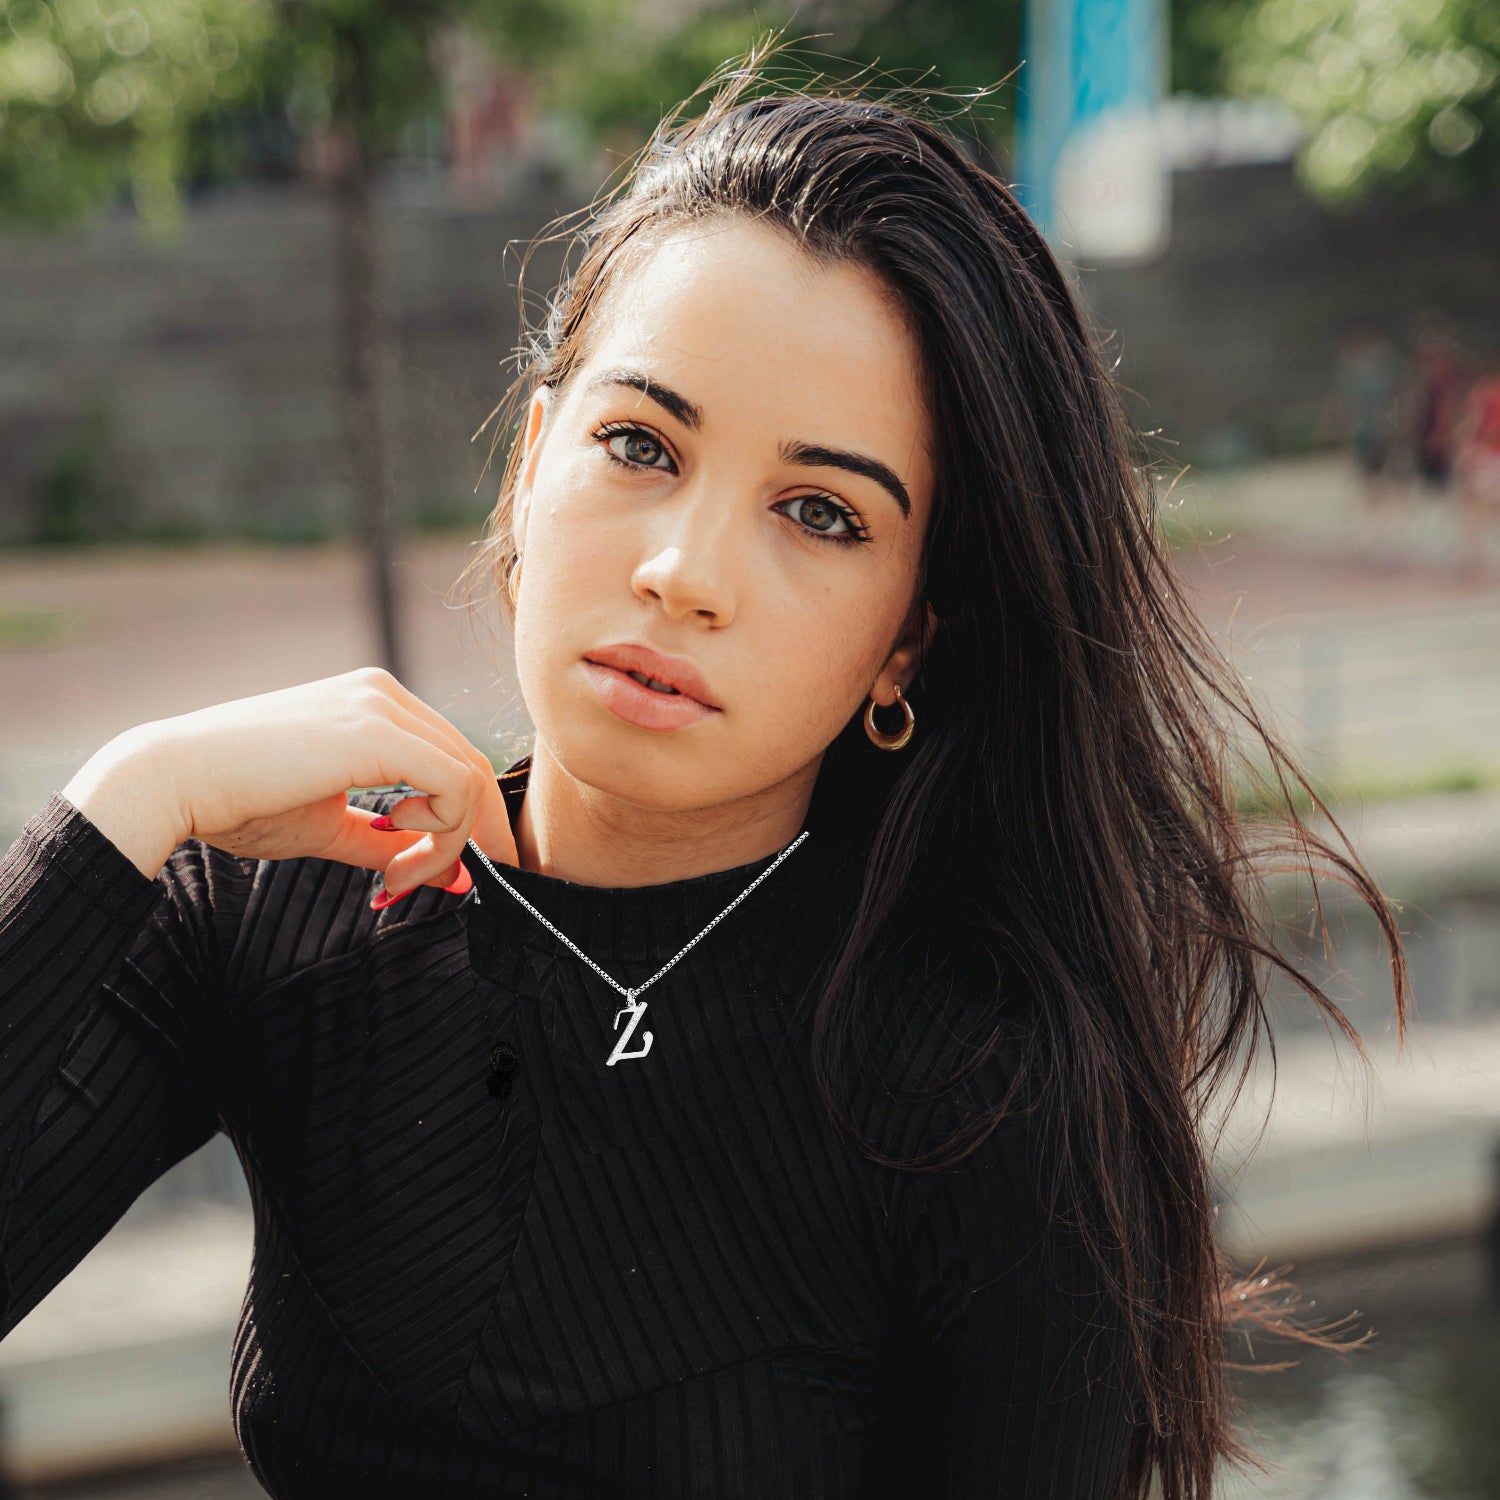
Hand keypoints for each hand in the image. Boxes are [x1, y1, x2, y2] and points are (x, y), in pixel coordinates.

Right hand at [73, 667, 517, 896]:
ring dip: (451, 843)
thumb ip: (390, 847)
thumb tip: (452, 877)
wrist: (173, 781)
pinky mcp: (378, 733)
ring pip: (468, 778)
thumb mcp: (330, 827)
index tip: (436, 873)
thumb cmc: (239, 802)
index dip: (462, 822)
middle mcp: (384, 693)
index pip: (451, 758)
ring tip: (401, 881)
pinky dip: (444, 833)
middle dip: (475, 834)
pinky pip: (453, 786)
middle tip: (456, 885)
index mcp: (374, 703)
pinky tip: (399, 856)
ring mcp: (382, 706)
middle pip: (471, 765)